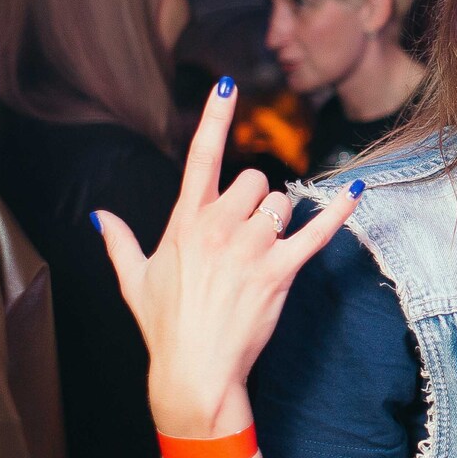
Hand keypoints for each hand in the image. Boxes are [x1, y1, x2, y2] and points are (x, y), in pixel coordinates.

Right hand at [94, 78, 362, 435]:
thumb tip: (100, 217)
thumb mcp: (134, 280)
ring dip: (278, 222)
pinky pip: (316, 232)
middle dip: (254, 202)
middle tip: (243, 239)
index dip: (214, 116)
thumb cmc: (164, 328)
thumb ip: (120, 242)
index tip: (228, 84)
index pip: (200, 155)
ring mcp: (249, 248)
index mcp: (184, 221)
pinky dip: (338, 212)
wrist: (192, 373)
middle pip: (254, 180)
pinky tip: (355, 191)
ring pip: (280, 203)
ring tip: (260, 257)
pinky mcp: (278, 271)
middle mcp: (217, 226)